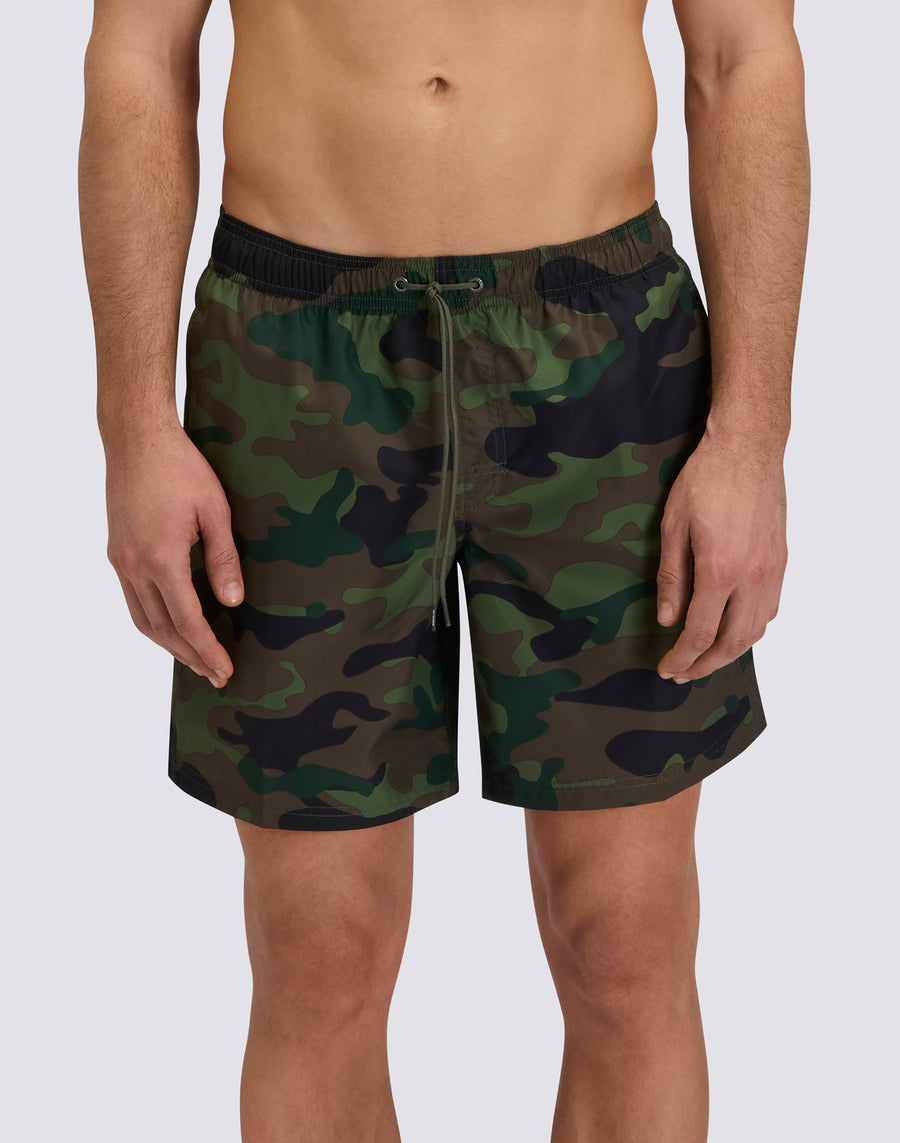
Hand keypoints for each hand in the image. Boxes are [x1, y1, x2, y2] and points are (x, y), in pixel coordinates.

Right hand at [104, 421, 243, 686]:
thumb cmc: (181, 467)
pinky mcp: (117, 551)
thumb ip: (224, 560)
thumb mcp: (215, 511)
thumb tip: (232, 604)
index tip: (224, 670)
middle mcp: (136, 566)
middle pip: (163, 629)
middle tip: (215, 675)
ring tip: (194, 659)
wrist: (136, 437)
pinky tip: (171, 626)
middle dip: (190, 656)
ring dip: (169, 644)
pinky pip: (133, 600)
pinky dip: (152, 622)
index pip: (188, 621)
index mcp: (163, 560)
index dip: (208, 650)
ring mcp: (122, 560)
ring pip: (142, 619)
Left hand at [655, 432, 786, 682]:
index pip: (701, 632)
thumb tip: (667, 617)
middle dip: (706, 664)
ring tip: (706, 657)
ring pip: (756, 629)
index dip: (683, 657)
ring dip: (731, 651)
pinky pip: (770, 608)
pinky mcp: (781, 561)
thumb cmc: (707, 478)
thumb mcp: (673, 527)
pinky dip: (751, 627)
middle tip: (684, 672)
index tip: (668, 668)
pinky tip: (733, 627)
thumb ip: (671, 577)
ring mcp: (771, 570)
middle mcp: (751, 576)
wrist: (748, 448)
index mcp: (719, 569)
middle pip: (732, 641)